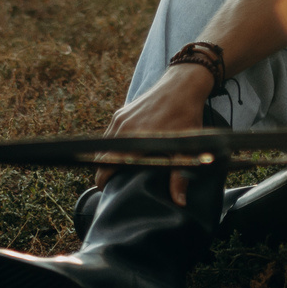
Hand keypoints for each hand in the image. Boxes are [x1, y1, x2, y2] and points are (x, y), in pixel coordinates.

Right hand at [98, 62, 214, 203]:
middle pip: (101, 158)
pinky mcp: (121, 112)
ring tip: (120, 169)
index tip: (109, 190)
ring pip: (103, 146)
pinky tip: (125, 151)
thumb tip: (179, 202)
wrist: (182, 85)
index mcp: (135, 140)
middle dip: (105, 171)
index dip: (104, 181)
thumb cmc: (185, 116)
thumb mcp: (185, 149)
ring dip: (108, 158)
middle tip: (117, 182)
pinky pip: (110, 134)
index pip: (106, 166)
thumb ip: (178, 177)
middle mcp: (122, 129)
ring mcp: (120, 119)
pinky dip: (112, 145)